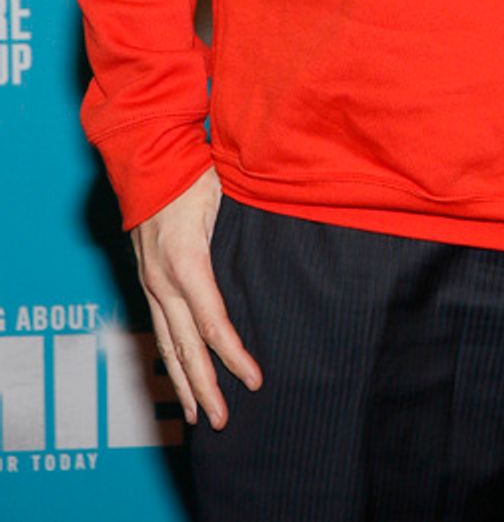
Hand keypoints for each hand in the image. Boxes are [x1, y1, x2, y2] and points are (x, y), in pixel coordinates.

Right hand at [131, 167, 261, 428]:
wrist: (147, 159)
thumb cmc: (192, 174)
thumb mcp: (225, 198)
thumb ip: (245, 233)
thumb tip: (280, 255)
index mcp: (187, 263)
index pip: (212, 323)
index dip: (234, 355)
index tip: (254, 381)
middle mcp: (163, 280)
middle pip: (185, 346)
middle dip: (206, 386)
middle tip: (223, 421)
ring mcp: (151, 283)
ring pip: (166, 344)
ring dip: (183, 382)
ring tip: (198, 415)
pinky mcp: (146, 280)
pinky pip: (158, 328)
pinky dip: (169, 358)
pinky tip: (178, 376)